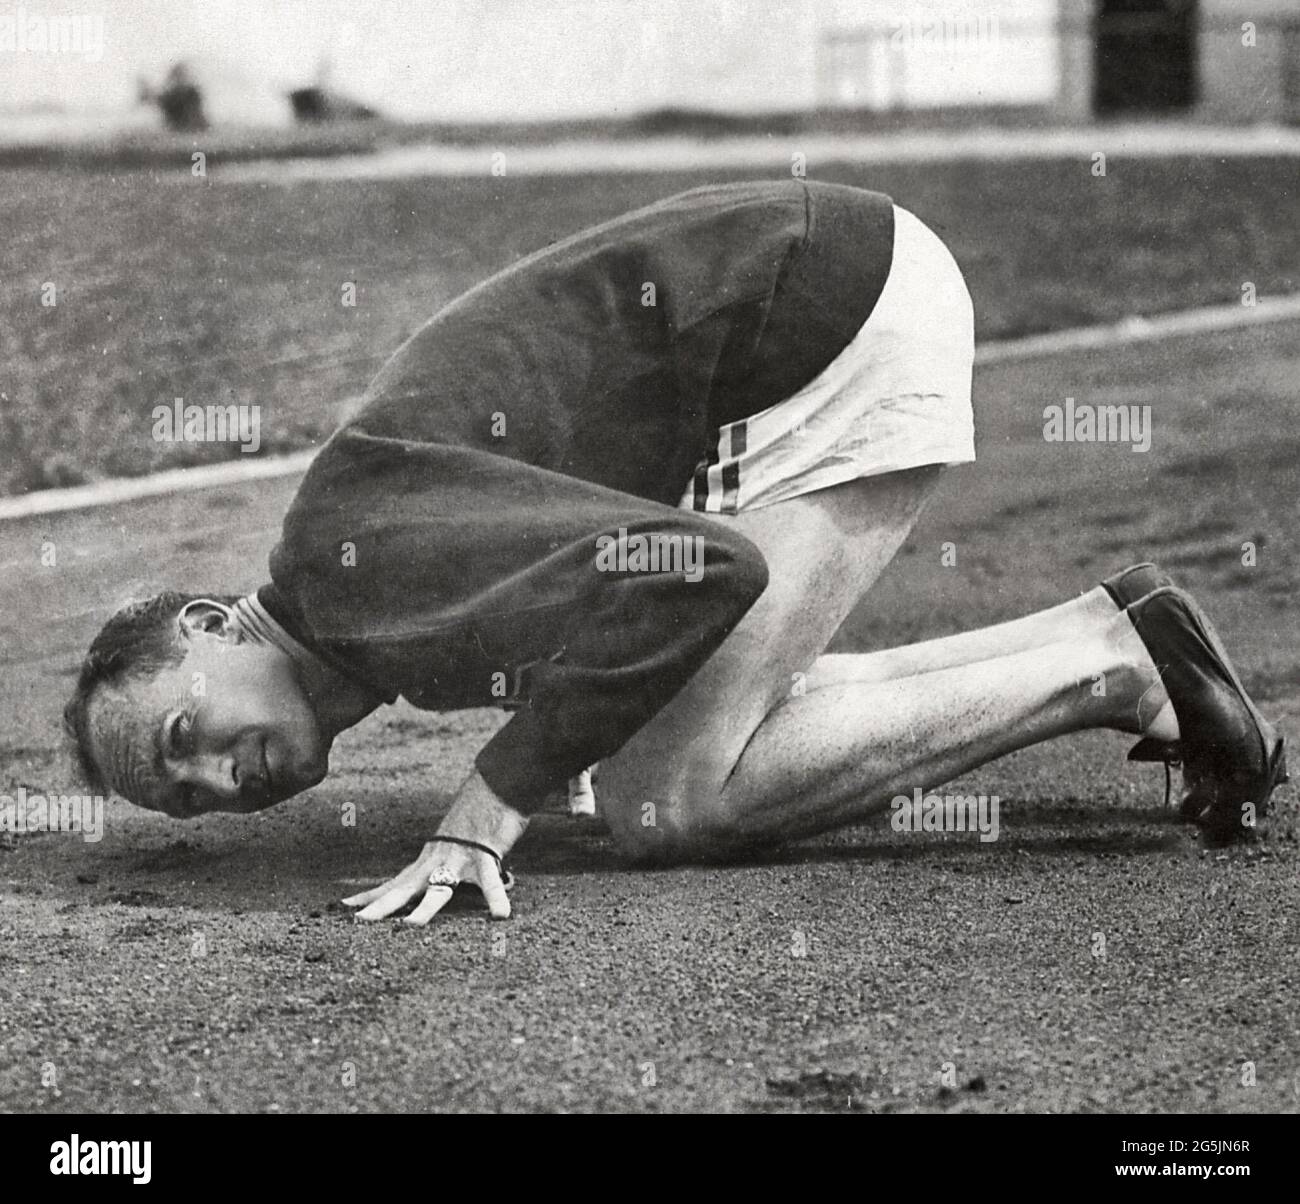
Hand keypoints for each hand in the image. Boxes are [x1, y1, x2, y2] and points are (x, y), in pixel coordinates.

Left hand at [342, 770, 527, 925]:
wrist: (494, 786)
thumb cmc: (476, 816)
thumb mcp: (453, 842)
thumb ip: (445, 863)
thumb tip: (442, 878)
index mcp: (428, 859)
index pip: (395, 881)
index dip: (372, 894)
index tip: (346, 904)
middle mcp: (437, 860)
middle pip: (405, 888)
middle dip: (382, 905)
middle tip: (358, 920)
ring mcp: (459, 859)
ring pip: (439, 888)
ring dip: (425, 908)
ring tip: (411, 926)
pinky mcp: (485, 858)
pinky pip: (491, 882)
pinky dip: (496, 899)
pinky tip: (500, 915)